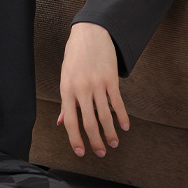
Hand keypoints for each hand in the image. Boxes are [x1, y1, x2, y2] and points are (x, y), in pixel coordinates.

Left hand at [57, 22, 129, 157]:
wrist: (90, 34)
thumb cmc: (74, 57)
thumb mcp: (65, 78)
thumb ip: (66, 102)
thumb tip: (62, 122)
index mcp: (67, 90)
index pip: (70, 120)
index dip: (75, 138)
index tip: (80, 152)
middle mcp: (81, 89)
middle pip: (89, 122)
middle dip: (95, 141)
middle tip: (100, 153)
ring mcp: (97, 84)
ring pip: (104, 115)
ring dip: (110, 133)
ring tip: (113, 144)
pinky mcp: (111, 79)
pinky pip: (117, 103)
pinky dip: (122, 117)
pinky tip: (125, 127)